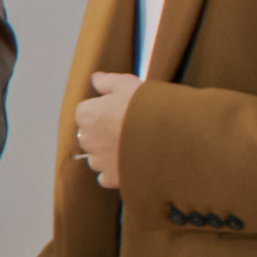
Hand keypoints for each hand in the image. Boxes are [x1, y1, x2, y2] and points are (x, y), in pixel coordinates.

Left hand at [73, 72, 138, 190]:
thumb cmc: (148, 105)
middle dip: (104, 132)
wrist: (170, 134)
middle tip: (128, 128)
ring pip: (97, 157)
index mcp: (87, 114)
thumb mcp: (127, 84)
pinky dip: (114, 172)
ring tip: (132, 147)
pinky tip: (130, 164)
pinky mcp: (112, 177)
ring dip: (108, 153)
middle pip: (90, 135)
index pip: (86, 112)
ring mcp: (99, 160)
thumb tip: (95, 79)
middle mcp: (87, 139)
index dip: (104, 110)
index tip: (120, 110)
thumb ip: (107, 82)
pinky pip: (106, 176)